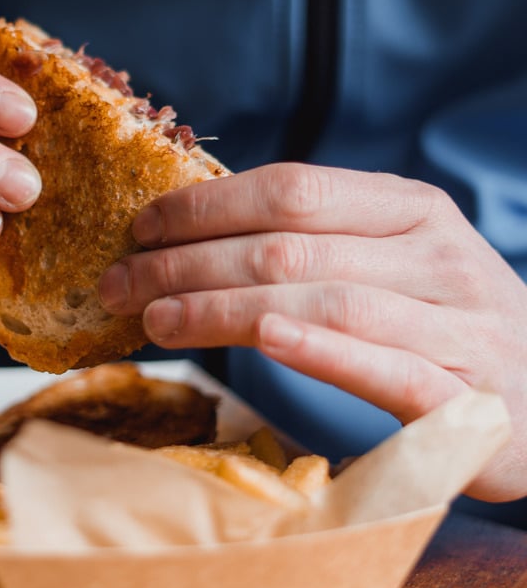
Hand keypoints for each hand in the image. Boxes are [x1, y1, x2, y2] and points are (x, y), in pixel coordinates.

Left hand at [99, 163, 526, 501]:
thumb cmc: (447, 324)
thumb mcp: (398, 260)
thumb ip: (319, 242)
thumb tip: (199, 234)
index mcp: (412, 210)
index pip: (292, 189)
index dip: (207, 205)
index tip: (141, 226)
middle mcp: (436, 257)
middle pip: (289, 246)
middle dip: (188, 261)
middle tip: (118, 281)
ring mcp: (458, 326)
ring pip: (322, 301)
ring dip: (222, 308)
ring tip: (153, 318)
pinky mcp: (468, 398)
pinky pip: (386, 367)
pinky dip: (319, 350)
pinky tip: (258, 340)